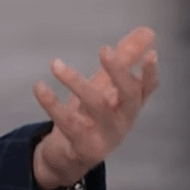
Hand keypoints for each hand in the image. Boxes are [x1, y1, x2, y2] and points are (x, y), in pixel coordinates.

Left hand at [31, 26, 158, 189]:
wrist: (68, 157)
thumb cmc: (91, 117)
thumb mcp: (107, 86)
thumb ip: (125, 58)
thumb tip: (147, 31)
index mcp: (129, 105)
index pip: (147, 88)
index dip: (150, 73)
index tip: (150, 53)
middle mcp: (122, 121)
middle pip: (129, 96)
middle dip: (119, 72)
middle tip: (105, 49)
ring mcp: (104, 136)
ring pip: (96, 106)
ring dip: (76, 82)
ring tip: (55, 64)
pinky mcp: (82, 147)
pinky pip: (67, 123)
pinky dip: (51, 103)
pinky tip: (39, 86)